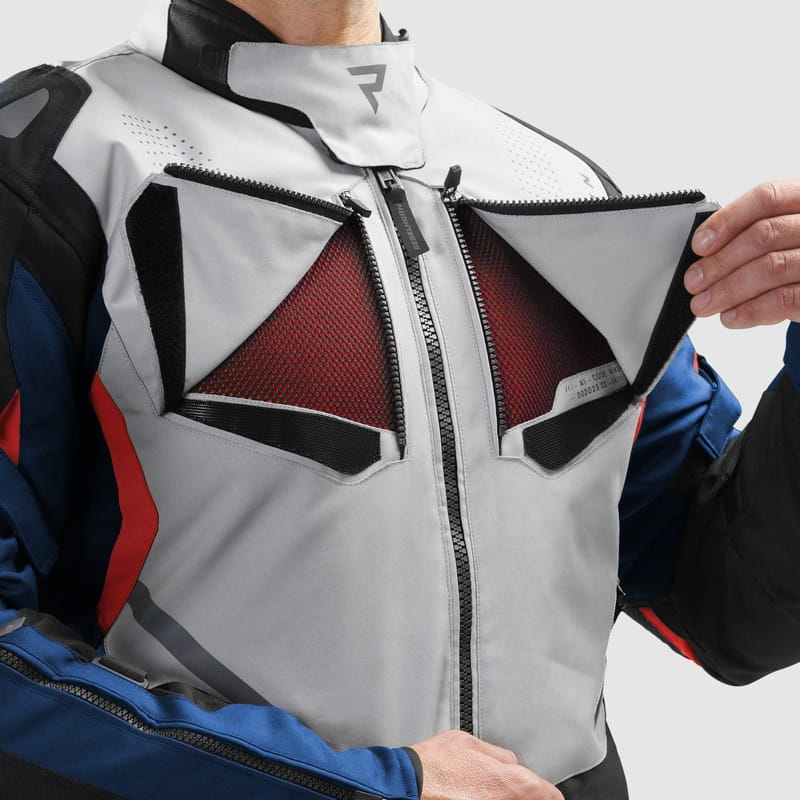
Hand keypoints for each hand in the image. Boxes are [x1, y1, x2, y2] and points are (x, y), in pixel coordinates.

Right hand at [409, 729, 563, 799]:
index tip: (543, 792)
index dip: (546, 791)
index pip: (549, 794)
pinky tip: (474, 796)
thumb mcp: (470, 741)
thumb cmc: (436, 764)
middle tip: (509, 788)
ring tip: (486, 790)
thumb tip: (512, 763)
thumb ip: (499, 754)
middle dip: (523, 796)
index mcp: (513, 783)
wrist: (410, 786)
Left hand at [684, 179, 799, 326]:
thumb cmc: (796, 256)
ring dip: (728, 290)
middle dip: (720, 262)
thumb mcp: (782, 236)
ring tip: (704, 304)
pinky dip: (752, 310)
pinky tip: (731, 316)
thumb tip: (704, 257)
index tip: (700, 245)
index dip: (727, 221)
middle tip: (694, 282)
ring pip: (772, 267)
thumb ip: (751, 236)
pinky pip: (786, 299)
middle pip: (764, 235)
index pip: (766, 198)